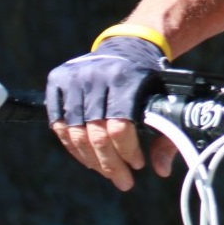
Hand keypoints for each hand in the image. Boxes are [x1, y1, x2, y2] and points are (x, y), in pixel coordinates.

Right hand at [46, 36, 172, 190]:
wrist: (130, 43)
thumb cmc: (149, 76)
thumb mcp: (164, 95)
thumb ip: (166, 133)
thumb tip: (161, 171)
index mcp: (126, 78)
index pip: (120, 126)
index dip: (127, 152)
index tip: (136, 165)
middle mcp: (97, 76)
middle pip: (96, 134)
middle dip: (110, 164)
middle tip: (122, 181)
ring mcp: (74, 78)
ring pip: (75, 133)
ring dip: (90, 159)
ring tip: (106, 171)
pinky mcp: (58, 81)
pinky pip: (59, 124)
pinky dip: (72, 146)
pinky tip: (87, 158)